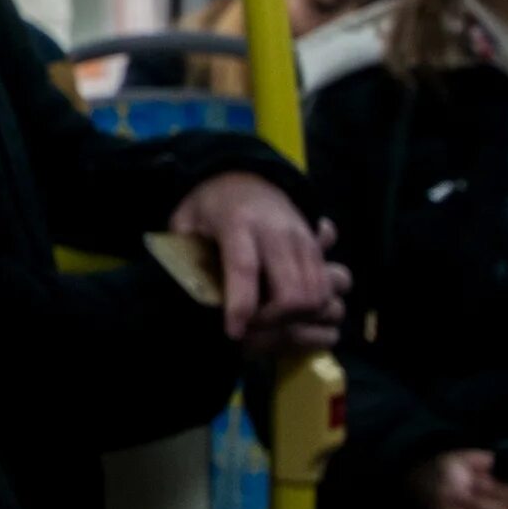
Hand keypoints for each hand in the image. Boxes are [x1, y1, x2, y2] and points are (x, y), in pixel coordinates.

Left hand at [167, 173, 348, 347]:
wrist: (247, 176)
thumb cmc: (209, 205)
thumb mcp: (185, 220)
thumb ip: (181, 252)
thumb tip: (185, 290)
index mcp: (237, 221)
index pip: (245, 269)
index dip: (241, 305)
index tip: (233, 332)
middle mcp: (277, 230)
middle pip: (292, 292)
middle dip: (272, 321)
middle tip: (249, 327)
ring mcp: (302, 239)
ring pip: (315, 294)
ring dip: (294, 318)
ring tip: (265, 320)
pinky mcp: (317, 247)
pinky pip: (326, 287)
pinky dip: (309, 307)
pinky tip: (284, 310)